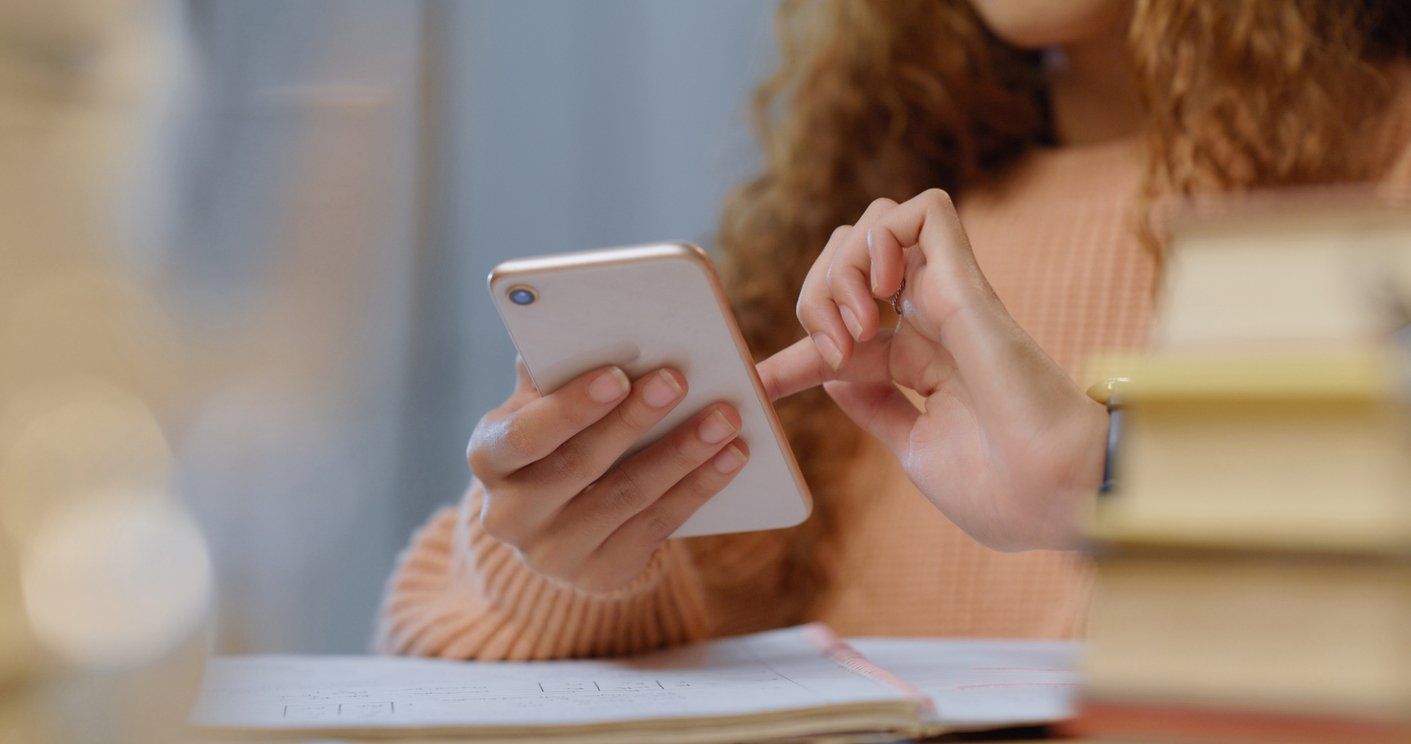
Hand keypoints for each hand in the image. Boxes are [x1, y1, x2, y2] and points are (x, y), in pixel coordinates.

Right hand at [467, 361, 747, 594]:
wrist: (553, 521)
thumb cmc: (555, 437)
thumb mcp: (543, 405)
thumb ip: (558, 369)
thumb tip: (597, 327)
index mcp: (490, 456)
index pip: (523, 435)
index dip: (570, 407)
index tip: (618, 374)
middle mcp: (509, 513)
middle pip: (579, 465)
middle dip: (634, 421)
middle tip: (678, 380)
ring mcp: (552, 552)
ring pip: (626, 498)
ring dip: (682, 454)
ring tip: (725, 417)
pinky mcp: (597, 574)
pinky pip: (655, 528)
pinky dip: (698, 488)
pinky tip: (731, 457)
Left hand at [759, 189, 1107, 550]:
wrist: (1054, 496)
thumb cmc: (1000, 489)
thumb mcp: (913, 447)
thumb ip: (875, 405)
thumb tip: (831, 373)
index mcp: (921, 364)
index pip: (840, 333)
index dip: (791, 355)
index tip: (754, 382)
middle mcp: (932, 323)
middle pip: (844, 260)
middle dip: (812, 298)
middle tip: (829, 351)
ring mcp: (950, 299)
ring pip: (873, 224)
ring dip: (839, 269)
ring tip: (857, 329)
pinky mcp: (969, 280)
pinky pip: (923, 210)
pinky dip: (882, 239)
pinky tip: (883, 292)